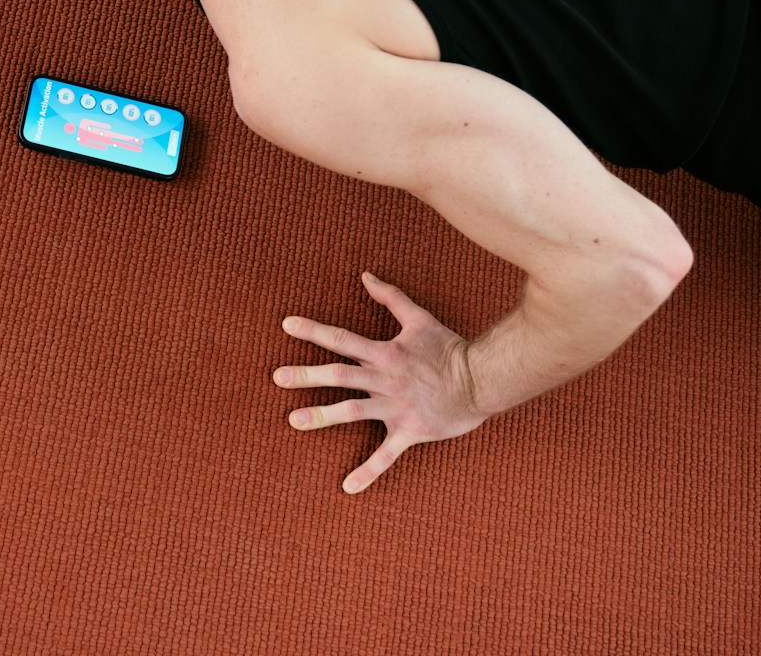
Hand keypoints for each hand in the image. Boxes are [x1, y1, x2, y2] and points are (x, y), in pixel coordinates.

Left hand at [274, 272, 486, 493]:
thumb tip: (365, 275)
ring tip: (293, 420)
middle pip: (340, 375)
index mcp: (385, 353)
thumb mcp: (420, 318)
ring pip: (353, 412)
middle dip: (307, 375)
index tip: (287, 325)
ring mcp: (396, 407)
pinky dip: (367, 472)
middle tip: (277, 377)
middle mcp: (385, 380)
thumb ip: (391, 297)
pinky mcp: (410, 431)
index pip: (342, 339)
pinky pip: (386, 455)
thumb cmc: (450, 349)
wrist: (483, 381)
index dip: (314, 331)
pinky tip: (347, 487)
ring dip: (322, 416)